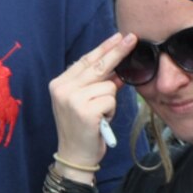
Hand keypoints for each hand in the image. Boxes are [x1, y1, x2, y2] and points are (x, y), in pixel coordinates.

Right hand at [47, 31, 135, 167]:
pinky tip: (101, 121)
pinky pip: (110, 99)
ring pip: (108, 86)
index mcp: (59, 84)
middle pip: (98, 65)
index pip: (86, 60)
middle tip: (132, 38)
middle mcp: (62, 88)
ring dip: (110, 101)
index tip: (118, 37)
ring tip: (99, 116)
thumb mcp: (85, 102)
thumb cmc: (82, 129)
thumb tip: (118, 68)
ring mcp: (72, 99)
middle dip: (117, 52)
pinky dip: (111, 111)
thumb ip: (97, 84)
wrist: (75, 156)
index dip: (104, 48)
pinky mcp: (84, 110)